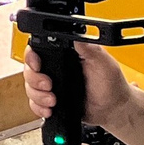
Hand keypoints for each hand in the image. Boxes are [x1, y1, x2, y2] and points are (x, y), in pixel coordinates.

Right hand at [22, 41, 141, 130]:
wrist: (113, 109)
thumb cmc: (112, 85)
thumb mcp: (103, 62)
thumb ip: (89, 48)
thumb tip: (75, 35)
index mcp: (66, 54)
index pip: (39, 49)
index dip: (32, 57)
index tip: (38, 65)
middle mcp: (56, 68)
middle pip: (30, 70)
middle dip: (35, 80)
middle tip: (49, 85)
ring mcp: (53, 84)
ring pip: (30, 88)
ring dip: (38, 96)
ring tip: (53, 100)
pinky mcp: (51, 100)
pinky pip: (35, 103)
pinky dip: (38, 107)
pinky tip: (50, 109)